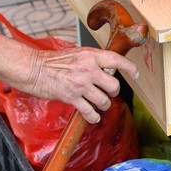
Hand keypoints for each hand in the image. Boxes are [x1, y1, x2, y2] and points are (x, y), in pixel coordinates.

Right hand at [19, 45, 137, 123]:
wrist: (34, 69)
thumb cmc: (53, 61)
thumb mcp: (76, 53)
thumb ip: (92, 60)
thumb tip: (106, 68)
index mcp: (91, 55)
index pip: (117, 60)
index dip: (130, 68)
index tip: (136, 74)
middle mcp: (88, 69)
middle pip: (114, 85)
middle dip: (113, 92)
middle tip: (108, 92)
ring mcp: (81, 84)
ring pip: (104, 100)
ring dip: (103, 105)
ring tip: (98, 103)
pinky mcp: (72, 98)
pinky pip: (90, 112)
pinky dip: (93, 117)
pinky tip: (93, 116)